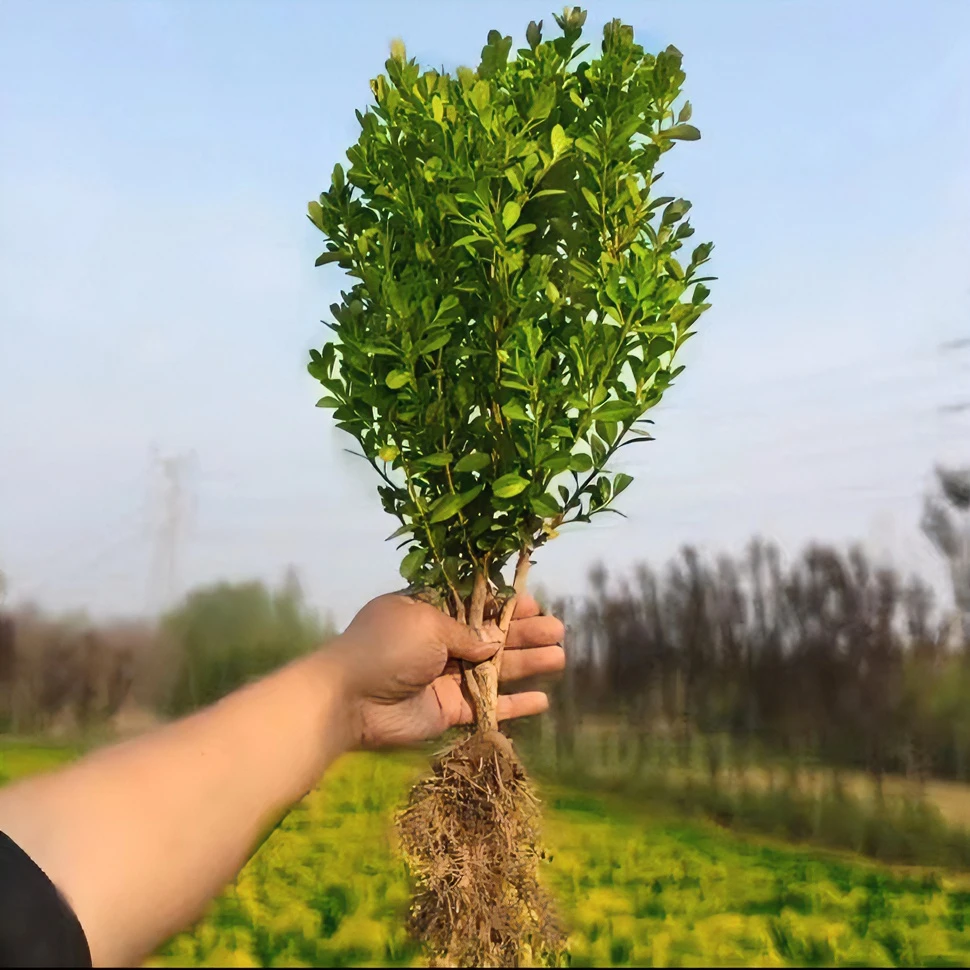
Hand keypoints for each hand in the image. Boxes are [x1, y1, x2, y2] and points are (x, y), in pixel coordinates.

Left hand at [327, 592, 565, 748]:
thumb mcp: (427, 624)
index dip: (505, 606)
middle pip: (491, 636)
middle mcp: (439, 642)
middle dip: (524, 633)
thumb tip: (494, 642)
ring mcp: (445, 677)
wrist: (350, 699)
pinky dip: (514, 705)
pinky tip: (543, 701)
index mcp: (429, 611)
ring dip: (527, 664)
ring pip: (495, 669)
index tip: (533, 605)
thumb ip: (466, 633)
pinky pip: (487, 706)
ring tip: (560, 658)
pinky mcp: (448, 710)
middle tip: (558, 630)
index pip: (475, 605)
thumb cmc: (385, 647)